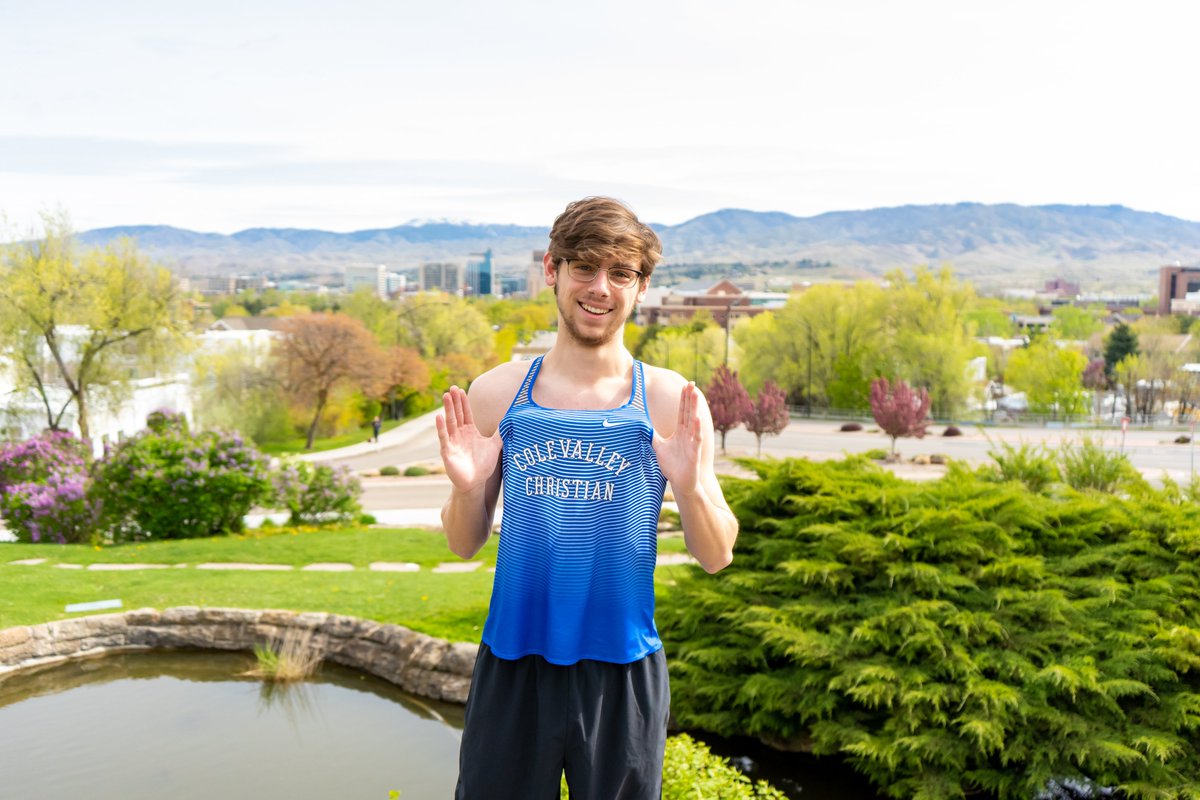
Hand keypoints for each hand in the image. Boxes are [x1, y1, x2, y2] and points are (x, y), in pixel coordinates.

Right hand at [436, 385, 500, 492]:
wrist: (475, 483)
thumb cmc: (483, 465)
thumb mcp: (495, 446)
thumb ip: (501, 433)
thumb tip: (511, 420)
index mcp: (470, 431)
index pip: (466, 413)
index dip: (463, 402)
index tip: (461, 390)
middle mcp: (460, 434)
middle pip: (457, 414)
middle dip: (455, 401)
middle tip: (452, 387)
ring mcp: (452, 442)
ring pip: (450, 422)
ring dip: (448, 409)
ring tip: (446, 396)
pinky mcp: (447, 451)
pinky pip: (444, 437)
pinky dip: (441, 427)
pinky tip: (438, 416)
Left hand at [653, 382, 703, 496]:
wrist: (680, 482)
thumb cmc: (671, 465)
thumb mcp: (658, 447)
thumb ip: (652, 435)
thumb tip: (640, 425)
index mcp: (680, 432)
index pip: (682, 411)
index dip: (683, 399)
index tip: (685, 385)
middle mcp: (688, 435)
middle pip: (689, 412)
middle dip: (690, 398)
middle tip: (692, 383)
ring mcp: (692, 443)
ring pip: (693, 422)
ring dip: (694, 408)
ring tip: (696, 395)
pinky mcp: (695, 453)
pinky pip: (696, 439)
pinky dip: (696, 429)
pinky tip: (696, 419)